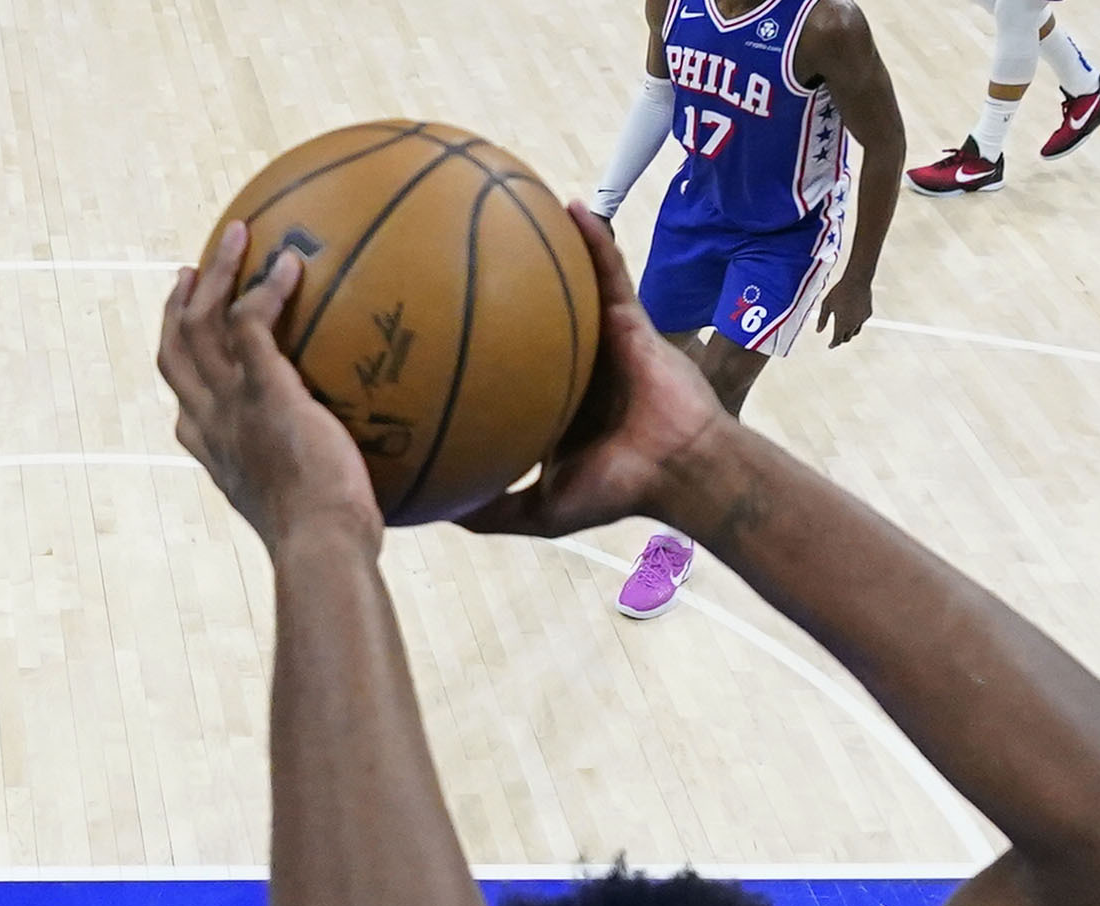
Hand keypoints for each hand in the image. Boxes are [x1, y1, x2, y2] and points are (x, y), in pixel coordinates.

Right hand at [158, 222, 379, 550]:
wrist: (320, 548)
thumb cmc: (329, 545)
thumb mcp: (307, 512)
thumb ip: (312, 483)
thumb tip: (353, 484)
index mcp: (213, 452)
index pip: (183, 397)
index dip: (182, 359)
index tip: (190, 335)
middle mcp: (209, 422)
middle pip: (176, 347)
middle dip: (179, 305)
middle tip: (192, 271)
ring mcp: (231, 404)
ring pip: (203, 321)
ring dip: (219, 273)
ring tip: (238, 235)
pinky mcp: (264, 390)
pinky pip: (252, 322)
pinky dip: (267, 288)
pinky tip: (291, 263)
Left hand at [458, 203, 737, 539]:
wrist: (679, 471)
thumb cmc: (618, 490)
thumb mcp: (540, 511)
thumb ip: (490, 512)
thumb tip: (429, 512)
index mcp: (544, 399)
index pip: (498, 362)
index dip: (464, 339)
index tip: (419, 318)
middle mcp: (568, 360)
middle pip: (521, 310)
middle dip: (489, 278)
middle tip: (442, 245)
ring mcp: (598, 335)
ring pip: (563, 280)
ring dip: (539, 241)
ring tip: (502, 198)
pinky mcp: (630, 318)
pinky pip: (610, 269)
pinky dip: (595, 238)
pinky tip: (572, 207)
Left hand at [816, 270, 874, 347]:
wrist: (857, 280)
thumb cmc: (839, 291)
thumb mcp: (827, 304)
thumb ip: (822, 319)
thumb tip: (818, 331)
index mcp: (842, 324)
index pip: (837, 340)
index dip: (833, 344)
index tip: (830, 346)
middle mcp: (853, 325)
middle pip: (847, 338)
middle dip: (841, 339)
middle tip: (837, 338)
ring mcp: (862, 320)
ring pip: (855, 331)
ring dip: (849, 333)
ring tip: (845, 329)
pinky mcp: (868, 314)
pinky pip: (861, 321)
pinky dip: (856, 321)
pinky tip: (853, 314)